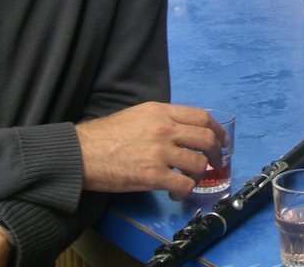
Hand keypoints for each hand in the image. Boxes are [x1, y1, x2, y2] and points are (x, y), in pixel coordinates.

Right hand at [76, 102, 227, 199]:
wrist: (81, 153)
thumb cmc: (105, 135)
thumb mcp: (137, 114)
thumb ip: (162, 119)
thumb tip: (182, 130)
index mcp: (161, 111)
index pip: (202, 117)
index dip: (217, 130)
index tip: (222, 140)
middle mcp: (164, 128)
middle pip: (206, 139)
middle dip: (215, 153)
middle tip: (214, 162)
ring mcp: (160, 152)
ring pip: (198, 163)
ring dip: (199, 174)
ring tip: (190, 179)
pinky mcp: (152, 175)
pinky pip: (183, 185)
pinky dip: (185, 191)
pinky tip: (176, 192)